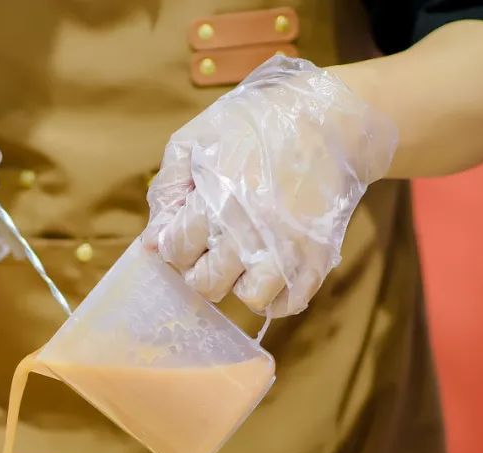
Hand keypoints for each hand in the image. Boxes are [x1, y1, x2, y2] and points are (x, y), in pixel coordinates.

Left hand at [140, 56, 396, 316]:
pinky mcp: (318, 258)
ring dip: (241, 282)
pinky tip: (271, 267)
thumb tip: (151, 243)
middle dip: (203, 268)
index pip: (176, 251)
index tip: (190, 227)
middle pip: (206, 284)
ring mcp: (287, 249)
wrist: (331, 119)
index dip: (177, 241)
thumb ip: (167, 191)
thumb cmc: (255, 125)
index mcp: (215, 201)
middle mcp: (249, 232)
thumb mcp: (195, 140)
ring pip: (249, 299)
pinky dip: (277, 294)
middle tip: (215, 245)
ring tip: (246, 257)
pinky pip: (289, 303)